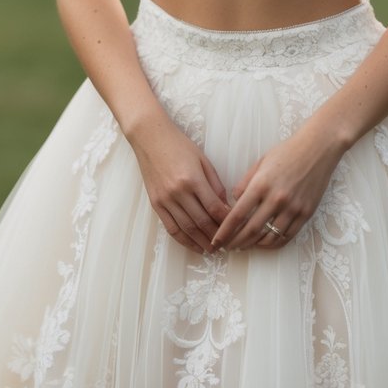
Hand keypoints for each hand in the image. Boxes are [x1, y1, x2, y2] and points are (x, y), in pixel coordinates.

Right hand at [129, 116, 230, 252]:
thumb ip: (215, 183)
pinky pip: (171, 227)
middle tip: (227, 244)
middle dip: (216, 236)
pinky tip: (194, 245)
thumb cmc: (179, 145)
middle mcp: (178, 192)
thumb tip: (224, 205)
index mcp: (193, 179)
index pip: (214, 207)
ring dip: (201, 242)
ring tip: (213, 250)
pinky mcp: (156, 204)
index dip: (226, 221)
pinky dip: (183, 240)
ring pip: (187, 228)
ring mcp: (165, 200)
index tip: (235, 228)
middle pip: (201, 221)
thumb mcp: (202, 159)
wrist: (151, 138)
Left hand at [211, 126, 342, 251]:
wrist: (318, 148)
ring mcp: (293, 208)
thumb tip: (235, 202)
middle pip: (251, 230)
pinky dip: (273, 244)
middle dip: (236, 243)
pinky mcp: (306, 214)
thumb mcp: (261, 162)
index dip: (225, 232)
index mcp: (261, 184)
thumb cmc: (287, 151)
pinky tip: (264, 243)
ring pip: (269, 238)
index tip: (216, 241)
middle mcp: (276, 199)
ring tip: (244, 246)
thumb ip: (245, 183)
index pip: (238, 215)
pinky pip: (287, 236)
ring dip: (253, 245)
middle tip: (227, 248)